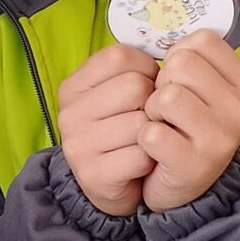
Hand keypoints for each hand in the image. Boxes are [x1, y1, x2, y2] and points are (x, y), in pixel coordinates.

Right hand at [57, 43, 161, 216]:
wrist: (111, 185)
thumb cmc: (121, 131)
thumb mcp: (117, 94)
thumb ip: (132, 70)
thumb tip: (170, 54)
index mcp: (73, 87)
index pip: (120, 56)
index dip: (146, 70)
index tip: (145, 90)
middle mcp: (69, 113)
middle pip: (134, 86)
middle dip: (153, 103)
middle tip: (146, 120)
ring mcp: (78, 145)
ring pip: (142, 123)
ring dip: (154, 134)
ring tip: (144, 143)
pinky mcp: (92, 174)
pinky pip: (142, 155)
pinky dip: (152, 161)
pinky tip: (140, 165)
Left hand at [139, 32, 239, 213]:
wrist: (183, 185)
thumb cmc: (185, 125)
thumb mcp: (200, 88)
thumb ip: (192, 56)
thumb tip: (168, 25)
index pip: (202, 40)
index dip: (178, 56)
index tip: (181, 82)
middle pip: (181, 64)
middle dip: (162, 84)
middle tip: (168, 109)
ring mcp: (221, 139)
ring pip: (165, 96)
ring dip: (152, 111)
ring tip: (163, 126)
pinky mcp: (194, 165)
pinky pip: (151, 132)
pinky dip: (144, 138)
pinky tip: (157, 149)